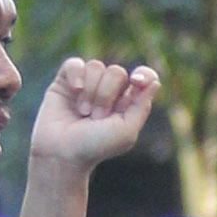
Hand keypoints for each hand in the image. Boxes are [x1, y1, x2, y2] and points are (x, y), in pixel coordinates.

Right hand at [29, 56, 162, 172]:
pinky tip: (74, 90)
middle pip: (117, 72)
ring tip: (83, 113)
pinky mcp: (65, 81)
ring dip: (90, 92)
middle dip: (106, 95)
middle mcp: (108, 91)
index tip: (136, 82)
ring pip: (96, 66)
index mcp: (127, 102)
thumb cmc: (95, 146)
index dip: (143, 75)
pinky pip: (75, 63)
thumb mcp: (126, 131)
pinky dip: (76, 75)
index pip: (143, 77)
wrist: (61, 153)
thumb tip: (155, 82)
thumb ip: (141, 107)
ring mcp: (87, 84)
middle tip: (97, 118)